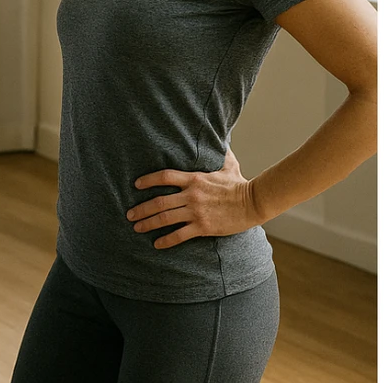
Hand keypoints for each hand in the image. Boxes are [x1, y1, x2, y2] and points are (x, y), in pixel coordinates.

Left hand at [126, 146, 260, 249]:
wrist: (253, 202)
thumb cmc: (240, 184)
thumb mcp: (228, 165)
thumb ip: (220, 153)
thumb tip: (221, 138)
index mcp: (194, 179)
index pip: (165, 176)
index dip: (148, 180)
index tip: (136, 184)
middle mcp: (191, 195)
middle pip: (159, 201)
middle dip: (141, 208)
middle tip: (129, 214)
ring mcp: (196, 211)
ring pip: (165, 218)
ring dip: (148, 224)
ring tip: (137, 228)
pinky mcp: (202, 226)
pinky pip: (179, 235)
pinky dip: (166, 240)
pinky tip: (157, 244)